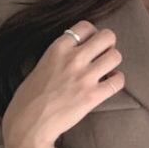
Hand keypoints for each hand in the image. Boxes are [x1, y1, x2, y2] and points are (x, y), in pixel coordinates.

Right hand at [1, 20, 125, 147]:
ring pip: (116, 56)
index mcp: (58, 47)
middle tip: (103, 57)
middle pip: (107, 37)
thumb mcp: (42, 64)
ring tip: (106, 71)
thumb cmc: (32, 96)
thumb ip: (61, 55)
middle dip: (109, 45)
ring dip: (114, 63)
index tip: (92, 45)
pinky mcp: (93, 95)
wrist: (30, 121)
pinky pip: (118, 81)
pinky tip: (109, 84)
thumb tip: (78, 52)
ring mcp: (85, 76)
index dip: (93, 35)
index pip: (86, 26)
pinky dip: (117, 81)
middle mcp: (73, 58)